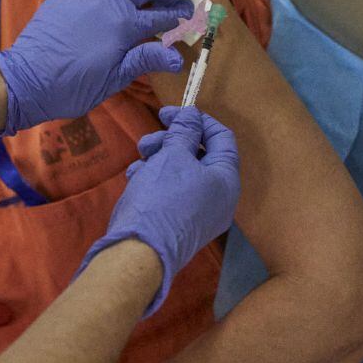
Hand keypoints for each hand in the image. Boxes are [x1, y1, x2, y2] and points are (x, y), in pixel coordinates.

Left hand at [0, 0, 192, 134]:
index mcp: (125, 24)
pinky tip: (103, 9)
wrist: (26, 79)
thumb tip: (177, 57)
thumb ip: (145, 61)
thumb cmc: (73, 86)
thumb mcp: (114, 79)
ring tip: (138, 1)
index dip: (178, 15)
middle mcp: (107, 2)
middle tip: (171, 0)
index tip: (190, 15)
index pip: (161, 15)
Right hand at [77, 107, 241, 316]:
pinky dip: (154, 180)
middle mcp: (219, 197)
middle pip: (199, 154)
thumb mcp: (173, 155)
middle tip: (147, 141)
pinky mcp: (179, 222)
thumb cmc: (161, 197)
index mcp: (226, 179)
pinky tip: (136, 180)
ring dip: (158, 159)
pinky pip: (172, 191)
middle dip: (171, 142)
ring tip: (138, 162)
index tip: (170, 113)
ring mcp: (200, 213)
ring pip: (181, 172)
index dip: (197, 120)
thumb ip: (184, 131)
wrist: (139, 249)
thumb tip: (193, 116)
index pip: (222, 138)